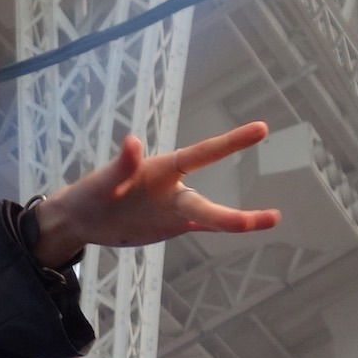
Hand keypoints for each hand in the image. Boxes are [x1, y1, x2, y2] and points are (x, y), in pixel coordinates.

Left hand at [31, 122, 280, 267]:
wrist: (83, 218)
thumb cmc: (91, 193)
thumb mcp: (102, 182)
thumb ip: (120, 165)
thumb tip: (132, 143)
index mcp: (162, 170)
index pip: (201, 155)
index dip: (230, 144)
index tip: (261, 129)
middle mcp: (174, 189)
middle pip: (207, 203)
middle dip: (237, 213)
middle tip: (274, 215)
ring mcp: (174, 209)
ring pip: (210, 217)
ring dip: (237, 221)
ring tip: (272, 219)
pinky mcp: (169, 226)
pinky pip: (199, 227)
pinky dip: (220, 227)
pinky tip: (245, 227)